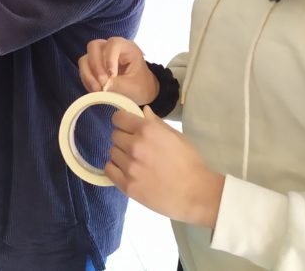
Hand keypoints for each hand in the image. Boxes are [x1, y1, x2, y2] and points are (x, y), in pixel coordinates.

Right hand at [79, 37, 158, 104]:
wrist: (140, 91)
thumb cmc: (141, 85)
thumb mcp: (135, 87)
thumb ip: (120, 85)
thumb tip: (103, 86)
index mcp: (126, 47)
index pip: (113, 44)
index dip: (110, 58)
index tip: (112, 76)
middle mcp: (111, 48)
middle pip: (94, 46)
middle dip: (96, 66)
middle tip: (102, 83)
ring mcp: (100, 56)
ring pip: (85, 58)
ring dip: (88, 75)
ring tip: (97, 89)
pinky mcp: (93, 66)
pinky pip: (84, 70)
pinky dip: (87, 80)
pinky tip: (95, 90)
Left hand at [107, 107, 224, 227]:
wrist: (196, 193)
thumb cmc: (190, 162)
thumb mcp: (176, 136)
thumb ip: (156, 123)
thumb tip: (144, 111)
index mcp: (147, 130)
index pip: (118, 118)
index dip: (122, 121)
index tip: (127, 127)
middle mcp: (135, 145)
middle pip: (115, 135)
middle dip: (123, 139)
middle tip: (135, 147)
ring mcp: (130, 166)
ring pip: (112, 152)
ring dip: (120, 154)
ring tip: (134, 161)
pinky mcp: (127, 185)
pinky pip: (109, 170)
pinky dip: (115, 168)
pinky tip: (126, 171)